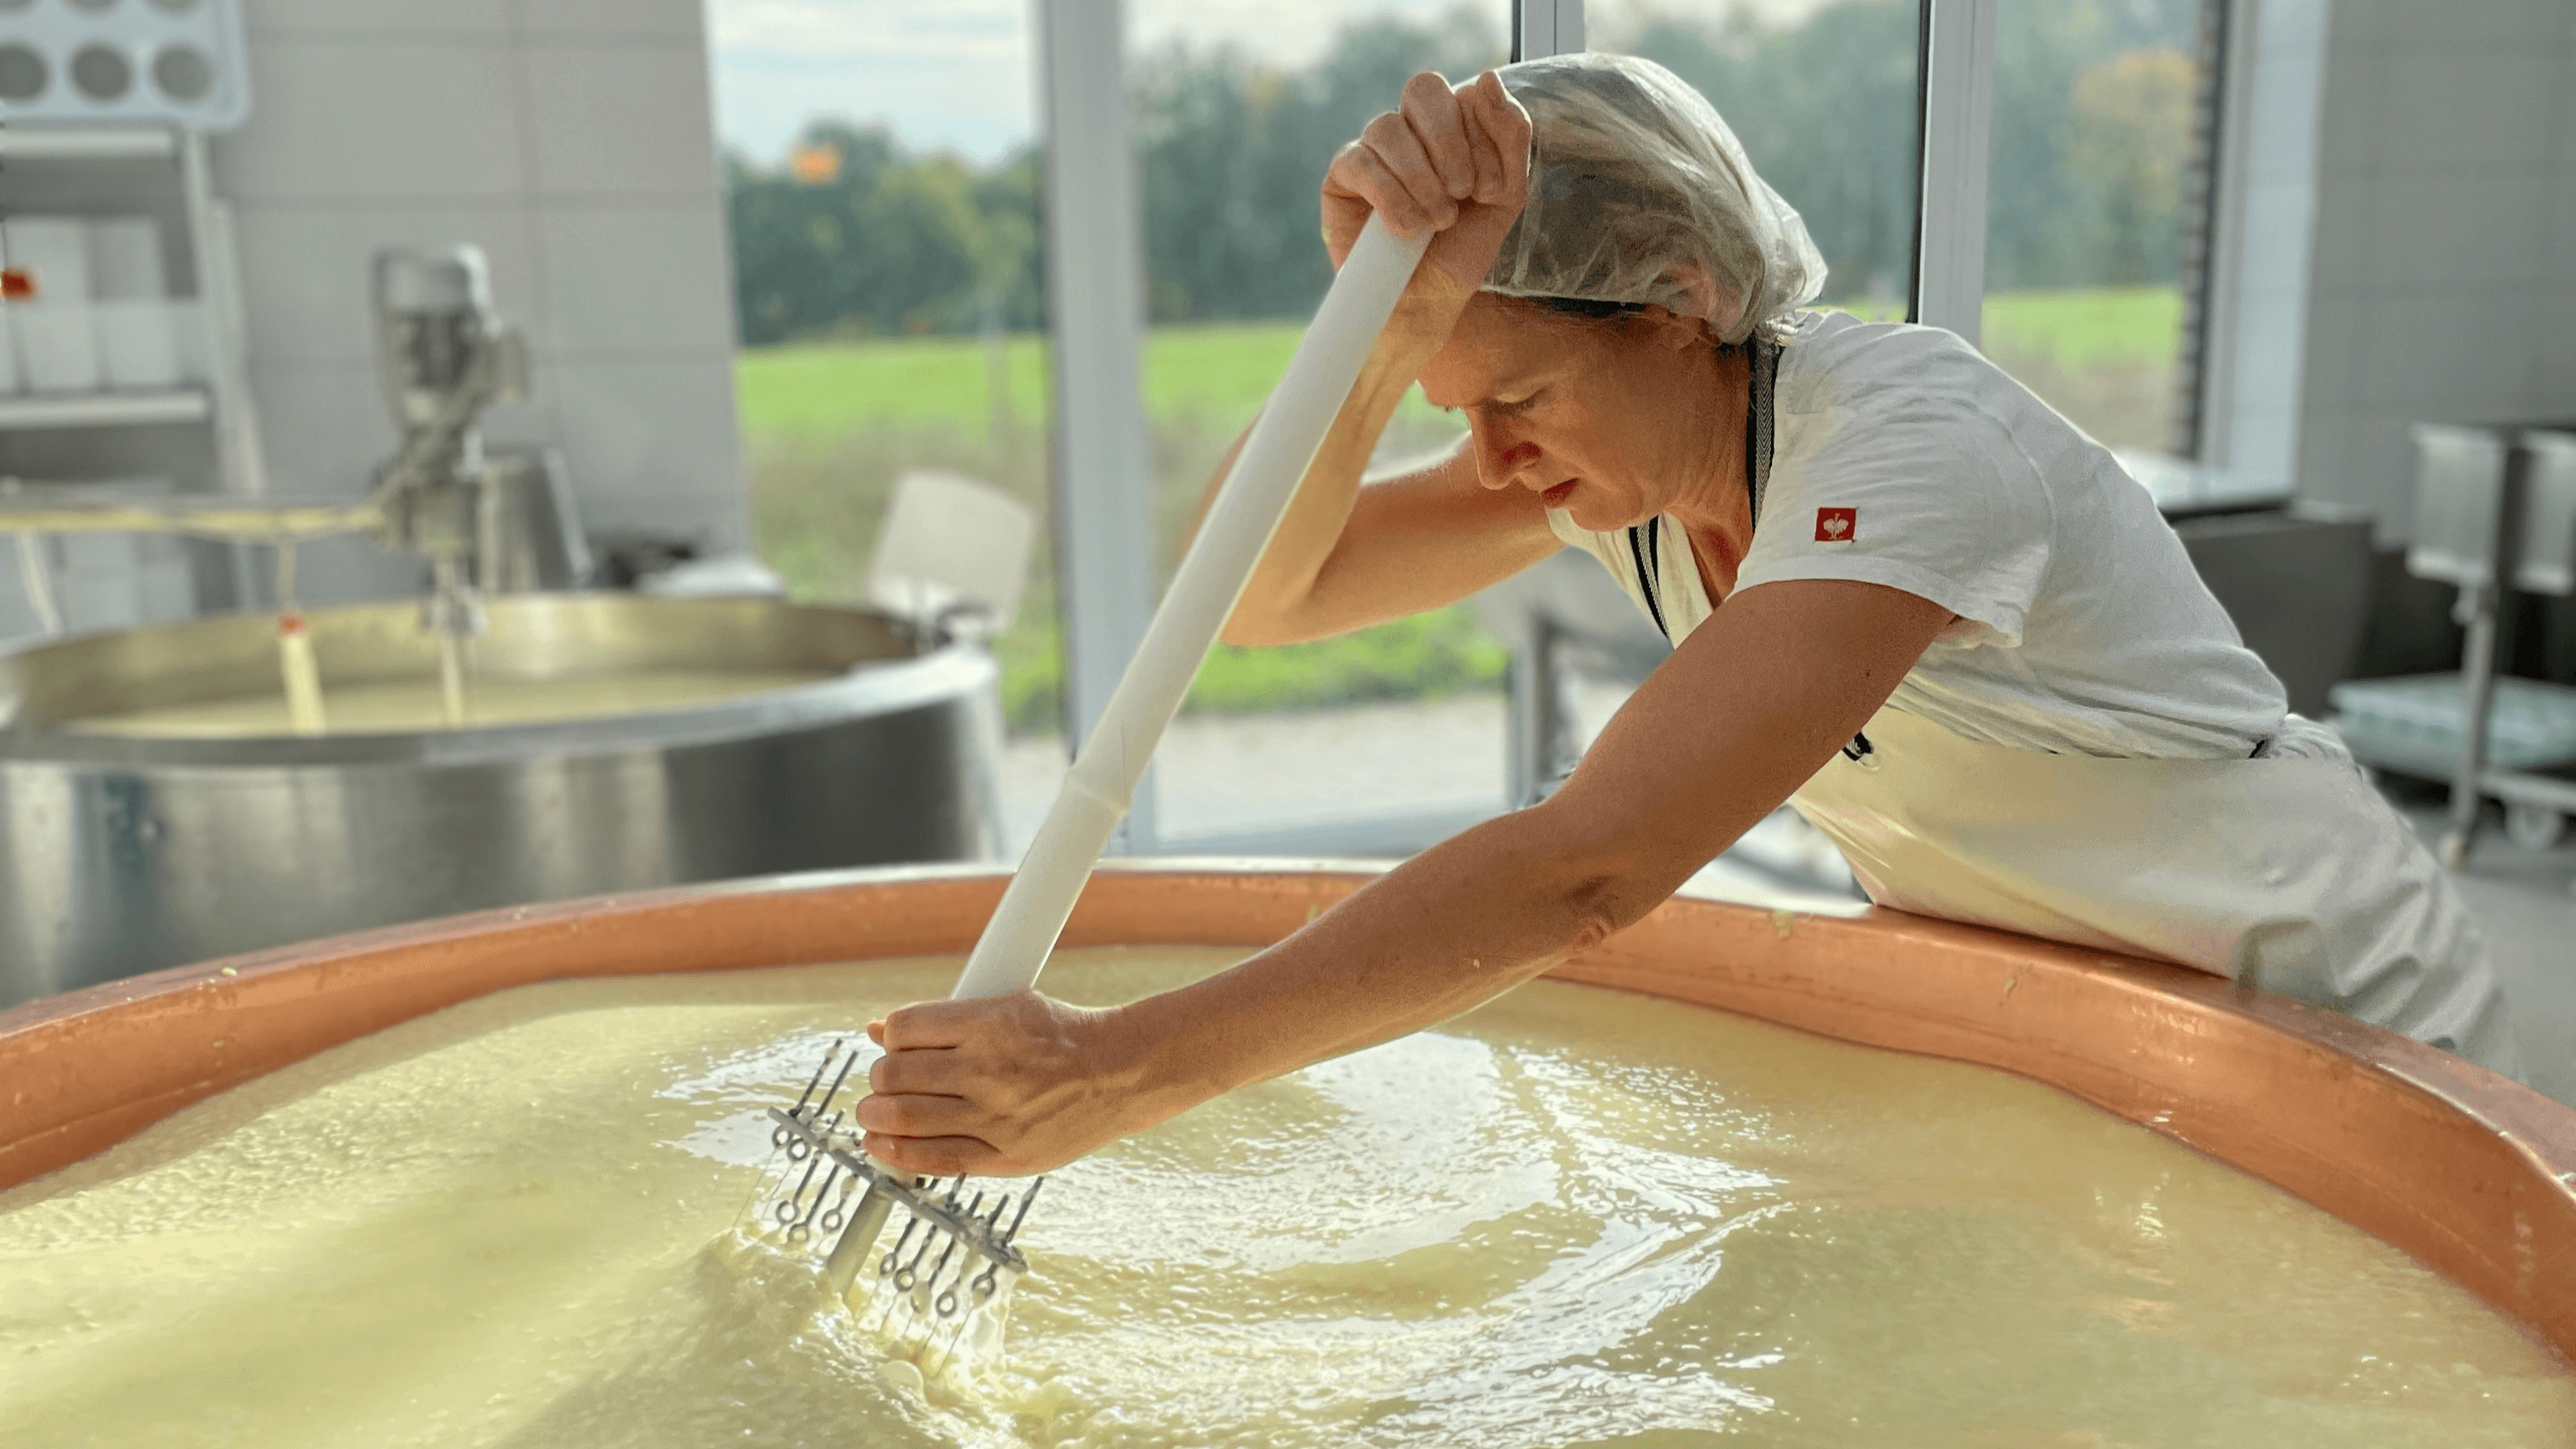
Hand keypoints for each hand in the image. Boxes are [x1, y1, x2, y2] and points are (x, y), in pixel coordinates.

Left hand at [854, 991, 1164, 1176]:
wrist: (1124, 1072)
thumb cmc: (1067, 1038)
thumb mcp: (1009, 1006)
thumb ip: (945, 1022)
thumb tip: (881, 1030)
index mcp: (989, 1022)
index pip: (905, 1030)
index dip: (891, 1039)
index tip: (895, 1047)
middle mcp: (987, 1069)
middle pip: (894, 1076)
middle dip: (878, 1080)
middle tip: (883, 1084)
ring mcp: (995, 1116)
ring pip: (903, 1118)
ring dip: (875, 1116)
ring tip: (875, 1114)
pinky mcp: (1005, 1155)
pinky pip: (934, 1159)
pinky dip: (896, 1155)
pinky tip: (882, 1147)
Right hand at [1322, 70, 1530, 299]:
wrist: (1427, 305)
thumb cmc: (1462, 251)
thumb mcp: (1506, 194)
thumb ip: (1510, 134)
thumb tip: (1487, 77)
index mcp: (1453, 126)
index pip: (1466, 93)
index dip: (1482, 138)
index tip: (1490, 192)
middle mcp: (1411, 129)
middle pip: (1424, 89)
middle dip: (1450, 145)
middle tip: (1461, 195)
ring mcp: (1373, 149)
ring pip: (1390, 126)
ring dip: (1421, 179)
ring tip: (1434, 222)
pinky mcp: (1341, 177)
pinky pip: (1360, 162)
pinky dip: (1391, 197)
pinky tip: (1405, 230)